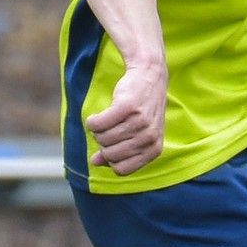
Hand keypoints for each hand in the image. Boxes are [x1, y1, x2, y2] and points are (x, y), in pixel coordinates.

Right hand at [87, 57, 167, 173]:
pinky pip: (97, 124)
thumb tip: (94, 162)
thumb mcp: (135, 134)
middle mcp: (149, 137)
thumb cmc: (141, 109)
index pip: (122, 170)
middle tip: (108, 130)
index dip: (111, 160)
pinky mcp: (126, 107)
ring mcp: (140, 122)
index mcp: (154, 149)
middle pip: (110, 154)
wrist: (149, 76)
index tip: (111, 147)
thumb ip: (117, 150)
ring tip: (106, 120)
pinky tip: (96, 116)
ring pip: (102, 138)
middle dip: (102, 144)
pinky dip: (92, 121)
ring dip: (97, 131)